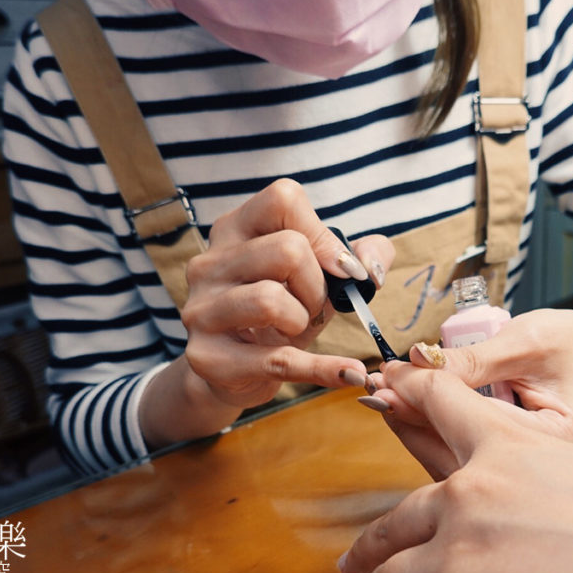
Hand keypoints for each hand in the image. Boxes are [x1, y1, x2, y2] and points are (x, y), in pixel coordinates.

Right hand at [181, 179, 393, 407]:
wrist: (234, 370)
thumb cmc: (281, 310)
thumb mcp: (318, 275)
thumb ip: (360, 256)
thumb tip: (371, 269)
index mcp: (234, 229)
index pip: (283, 199)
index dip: (322, 234)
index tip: (338, 266)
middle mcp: (210, 263)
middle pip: (288, 249)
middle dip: (317, 284)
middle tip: (311, 304)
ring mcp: (202, 310)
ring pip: (272, 299)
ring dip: (303, 319)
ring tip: (295, 328)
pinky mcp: (209, 358)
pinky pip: (278, 360)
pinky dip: (323, 368)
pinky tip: (350, 374)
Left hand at [369, 295, 572, 477]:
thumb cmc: (566, 342)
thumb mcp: (521, 343)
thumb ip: (469, 358)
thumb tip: (414, 363)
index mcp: (560, 443)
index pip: (480, 423)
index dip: (429, 396)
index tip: (389, 374)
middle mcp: (541, 473)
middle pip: (461, 455)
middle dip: (412, 418)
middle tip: (377, 389)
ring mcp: (521, 477)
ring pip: (451, 462)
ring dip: (414, 426)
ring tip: (385, 395)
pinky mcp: (502, 469)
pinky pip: (455, 457)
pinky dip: (428, 431)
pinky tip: (405, 409)